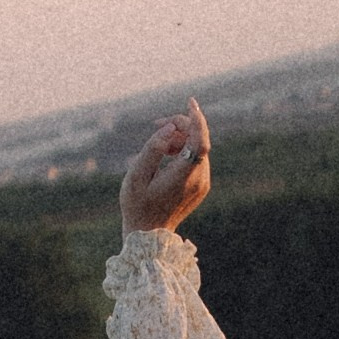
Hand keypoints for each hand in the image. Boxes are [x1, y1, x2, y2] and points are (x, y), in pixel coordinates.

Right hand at [121, 99, 210, 236]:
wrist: (149, 235)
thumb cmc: (137, 205)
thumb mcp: (136, 176)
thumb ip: (153, 149)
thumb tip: (170, 127)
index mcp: (183, 177)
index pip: (200, 143)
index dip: (197, 120)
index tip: (190, 102)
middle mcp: (198, 180)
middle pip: (198, 140)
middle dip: (180, 126)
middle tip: (156, 125)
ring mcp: (202, 184)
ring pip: (198, 148)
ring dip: (180, 138)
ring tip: (158, 145)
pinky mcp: (201, 186)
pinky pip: (197, 158)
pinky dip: (184, 149)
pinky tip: (167, 154)